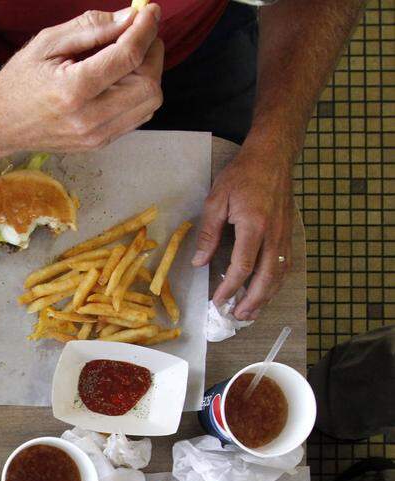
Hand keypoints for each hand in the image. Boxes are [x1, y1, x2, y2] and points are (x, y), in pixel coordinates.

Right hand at [0, 6, 162, 154]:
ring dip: (149, 73)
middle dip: (152, 52)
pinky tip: (121, 78)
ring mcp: (95, 136)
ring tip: (128, 57)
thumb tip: (131, 17)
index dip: (145, 29)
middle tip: (138, 34)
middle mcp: (87, 119)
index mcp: (72, 90)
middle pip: (148, 83)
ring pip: (149, 101)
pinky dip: (139, 91)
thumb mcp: (48, 42)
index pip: (128, 57)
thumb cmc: (20, 80)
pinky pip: (139, 115)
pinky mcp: (99, 143)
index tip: (149, 12)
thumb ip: (92, 27)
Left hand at [192, 142, 294, 319]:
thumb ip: (208, 233)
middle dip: (253, 300)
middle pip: (266, 277)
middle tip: (238, 317)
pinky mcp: (289, 232)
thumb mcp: (216, 200)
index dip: (230, 287)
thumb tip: (199, 262)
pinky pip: (286, 264)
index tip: (218, 301)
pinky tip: (267, 291)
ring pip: (280, 273)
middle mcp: (274, 234)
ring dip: (267, 296)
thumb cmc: (242, 175)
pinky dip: (276, 282)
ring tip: (253, 312)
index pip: (243, 266)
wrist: (273, 156)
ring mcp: (285, 234)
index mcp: (254, 226)